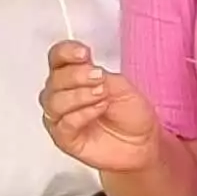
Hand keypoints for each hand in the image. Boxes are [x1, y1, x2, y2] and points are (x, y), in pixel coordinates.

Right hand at [39, 41, 162, 174]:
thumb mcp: (121, 86)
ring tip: (102, 95)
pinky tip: (99, 110)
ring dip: (79, 95)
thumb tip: (84, 67)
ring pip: (53, 101)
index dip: (66, 52)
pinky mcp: (64, 139)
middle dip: (76, 75)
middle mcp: (63, 94)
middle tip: (99, 78)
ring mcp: (61, 117)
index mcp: (74, 76)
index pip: (57, 57)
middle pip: (53, 79)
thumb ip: (99, 75)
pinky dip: (82, 114)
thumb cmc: (131, 113)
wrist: (142, 143)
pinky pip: (63, 124)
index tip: (83, 54)